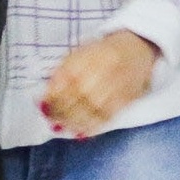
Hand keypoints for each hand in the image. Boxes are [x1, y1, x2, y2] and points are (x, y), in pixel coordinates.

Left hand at [40, 30, 158, 137]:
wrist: (137, 47)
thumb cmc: (101, 52)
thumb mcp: (79, 54)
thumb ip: (61, 74)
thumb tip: (43, 100)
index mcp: (89, 56)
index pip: (68, 79)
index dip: (53, 96)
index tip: (42, 106)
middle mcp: (104, 69)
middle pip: (80, 95)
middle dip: (62, 111)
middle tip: (50, 119)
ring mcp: (118, 84)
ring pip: (93, 108)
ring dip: (74, 121)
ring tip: (62, 127)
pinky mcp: (127, 98)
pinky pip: (108, 116)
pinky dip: (92, 126)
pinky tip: (81, 132)